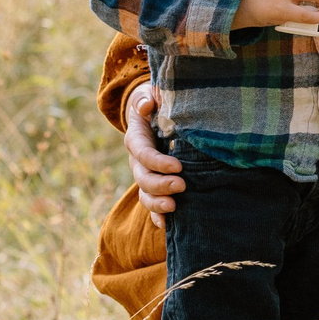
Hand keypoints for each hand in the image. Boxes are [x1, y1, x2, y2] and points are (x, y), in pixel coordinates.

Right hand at [125, 81, 181, 222]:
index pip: (143, 154)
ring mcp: (145, 175)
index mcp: (136, 139)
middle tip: (181, 186)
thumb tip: (148, 104)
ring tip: (174, 208)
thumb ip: (148, 98)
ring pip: (145, 194)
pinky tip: (167, 225)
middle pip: (143, 178)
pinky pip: (151, 204)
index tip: (179, 166)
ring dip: (157, 204)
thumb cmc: (157, 102)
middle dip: (160, 185)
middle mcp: (137, 161)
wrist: (153, 113)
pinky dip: (157, 216)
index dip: (158, 162)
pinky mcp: (154, 185)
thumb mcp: (150, 95)